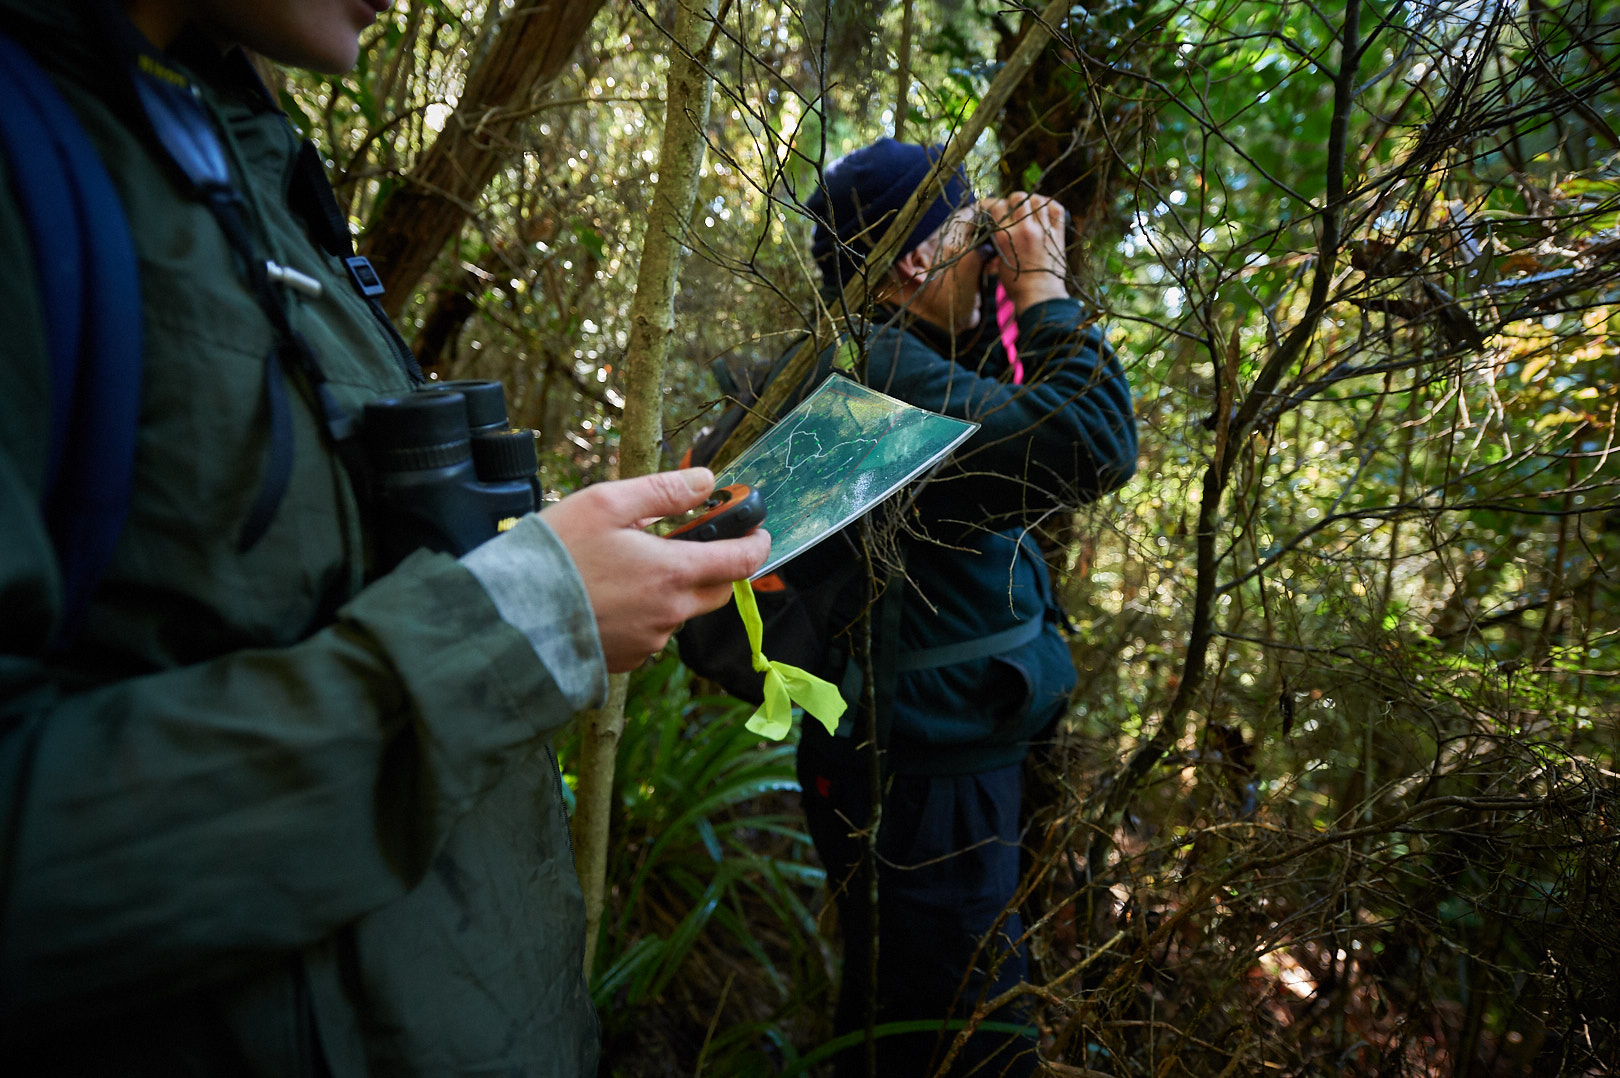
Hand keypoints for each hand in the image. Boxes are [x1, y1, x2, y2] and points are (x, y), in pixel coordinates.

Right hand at [539, 468, 769, 671]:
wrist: (511, 620)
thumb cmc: (556, 556)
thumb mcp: (606, 504)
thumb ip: (663, 491)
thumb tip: (706, 480)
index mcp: (673, 572)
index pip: (741, 562)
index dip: (758, 544)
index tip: (759, 531)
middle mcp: (669, 613)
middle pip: (718, 590)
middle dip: (717, 565)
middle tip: (692, 542)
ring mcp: (650, 641)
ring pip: (681, 611)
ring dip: (673, 589)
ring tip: (629, 566)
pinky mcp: (628, 660)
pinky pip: (652, 632)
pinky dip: (644, 612)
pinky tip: (611, 597)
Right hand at [983, 192, 1069, 313]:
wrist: (1040, 296)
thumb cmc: (1016, 284)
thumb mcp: (999, 261)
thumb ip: (998, 241)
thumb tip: (997, 227)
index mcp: (1006, 236)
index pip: (998, 206)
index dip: (995, 204)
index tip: (995, 209)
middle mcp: (1025, 229)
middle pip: (1018, 197)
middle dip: (1014, 201)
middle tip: (1014, 209)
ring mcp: (1043, 230)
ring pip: (1038, 200)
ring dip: (1032, 202)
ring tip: (1030, 209)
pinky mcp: (1058, 234)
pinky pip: (1056, 208)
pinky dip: (1050, 205)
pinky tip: (1045, 210)